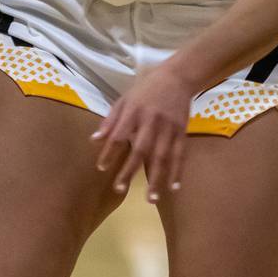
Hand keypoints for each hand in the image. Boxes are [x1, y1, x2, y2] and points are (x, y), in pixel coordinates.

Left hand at [92, 63, 194, 202]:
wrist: (177, 77)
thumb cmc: (146, 89)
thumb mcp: (125, 99)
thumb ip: (111, 120)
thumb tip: (95, 140)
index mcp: (134, 111)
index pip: (119, 135)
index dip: (110, 152)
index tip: (101, 168)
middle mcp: (151, 120)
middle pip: (140, 149)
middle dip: (129, 170)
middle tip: (119, 190)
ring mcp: (169, 127)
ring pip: (162, 157)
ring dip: (156, 179)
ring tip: (150, 199)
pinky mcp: (182, 131)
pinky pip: (180, 155)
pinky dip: (177, 172)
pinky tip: (174, 188)